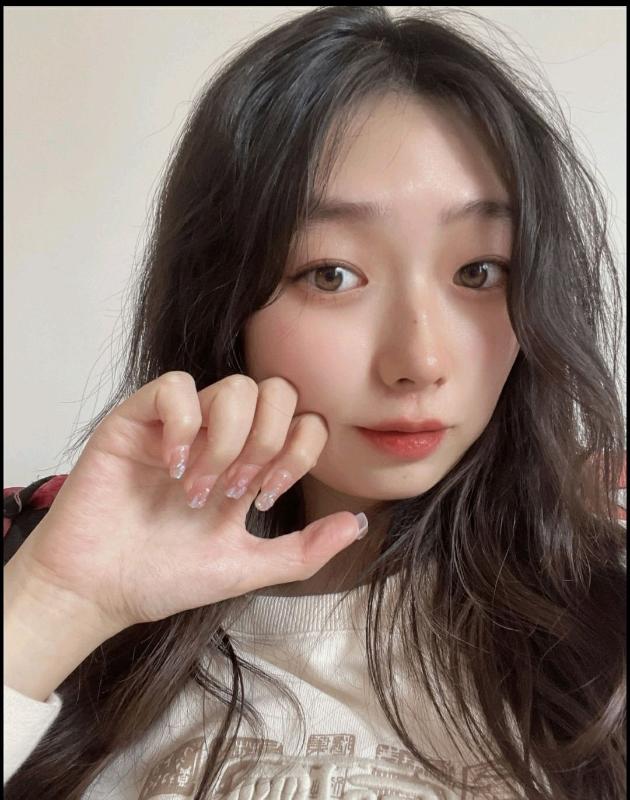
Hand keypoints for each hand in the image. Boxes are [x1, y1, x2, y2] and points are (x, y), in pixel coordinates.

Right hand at [11, 372, 365, 633]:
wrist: (97, 591)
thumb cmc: (165, 577)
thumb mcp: (247, 567)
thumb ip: (305, 549)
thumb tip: (359, 522)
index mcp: (249, 463)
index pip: (303, 420)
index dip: (299, 450)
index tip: (267, 494)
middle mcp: (220, 436)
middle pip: (277, 391)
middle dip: (268, 442)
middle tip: (237, 489)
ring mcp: (179, 424)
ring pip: (235, 386)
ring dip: (228, 441)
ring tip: (199, 486)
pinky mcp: (137, 419)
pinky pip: (176, 386)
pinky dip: (184, 424)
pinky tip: (171, 464)